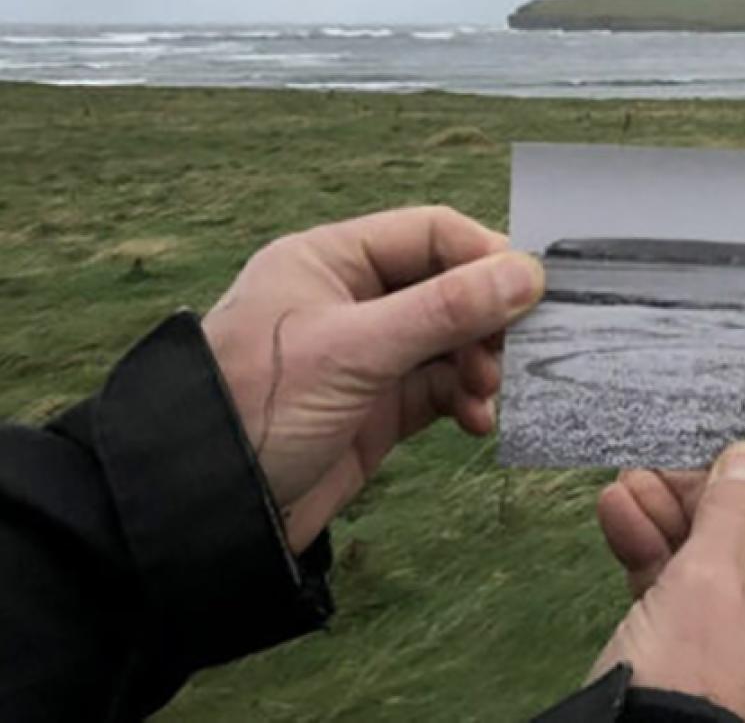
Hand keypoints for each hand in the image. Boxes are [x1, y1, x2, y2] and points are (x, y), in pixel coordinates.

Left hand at [202, 206, 543, 552]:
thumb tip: (529, 273)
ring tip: (486, 393)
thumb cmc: (262, 407)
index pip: (430, 234)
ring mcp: (368, 355)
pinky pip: (442, 388)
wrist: (209, 513)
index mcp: (331, 260)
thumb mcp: (355, 350)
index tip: (533, 292)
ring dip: (480, 364)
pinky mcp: (380, 407)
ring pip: (451, 342)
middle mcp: (352, 300)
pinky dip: (466, 400)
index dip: (484, 257)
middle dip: (487, 319)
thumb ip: (444, 310)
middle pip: (448, 287)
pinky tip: (476, 422)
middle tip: (514, 354)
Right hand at [592, 443, 744, 720]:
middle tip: (652, 461)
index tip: (709, 443)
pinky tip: (617, 519)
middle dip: (698, 499)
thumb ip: (731, 513)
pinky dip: (654, 566)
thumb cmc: (686, 690)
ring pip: (715, 574)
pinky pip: (688, 610)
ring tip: (622, 484)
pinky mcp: (703, 680)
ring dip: (668, 524)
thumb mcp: (707, 584)